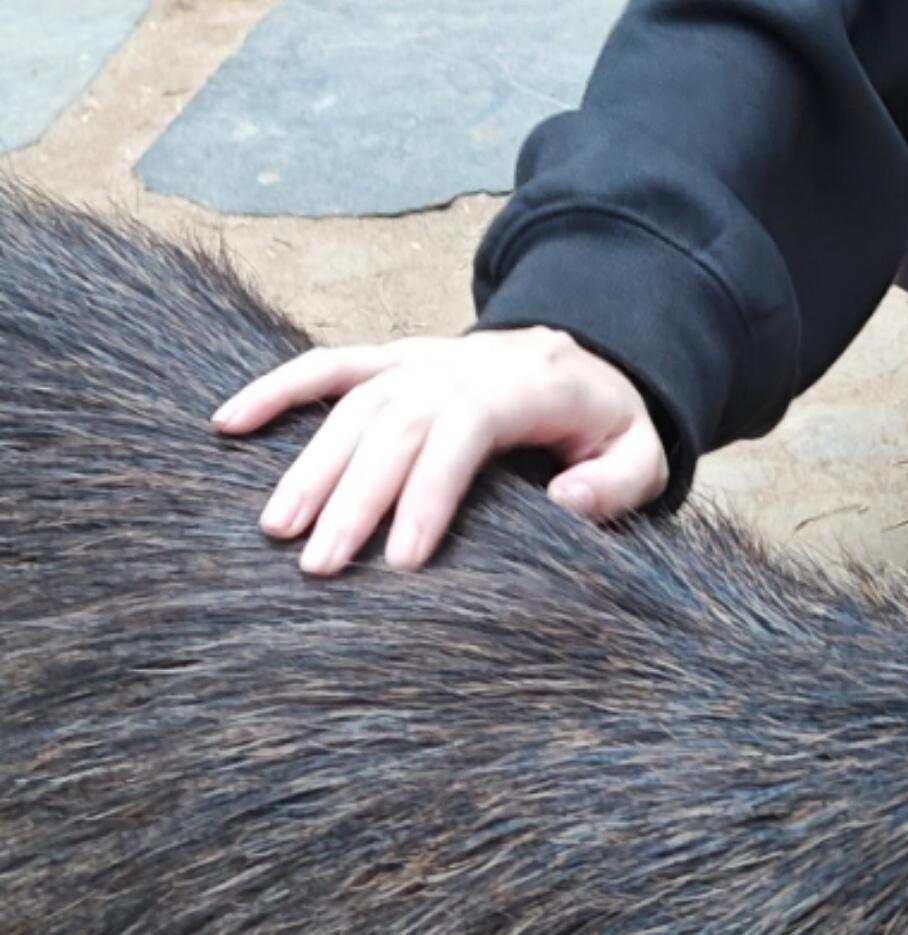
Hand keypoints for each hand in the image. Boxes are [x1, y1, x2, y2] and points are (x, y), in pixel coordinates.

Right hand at [211, 327, 669, 576]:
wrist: (588, 357)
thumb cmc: (611, 423)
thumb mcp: (642, 456)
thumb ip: (614, 484)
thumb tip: (564, 501)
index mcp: (520, 387)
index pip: (461, 438)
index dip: (429, 497)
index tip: (403, 560)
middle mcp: (456, 367)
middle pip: (393, 428)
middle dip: (354, 498)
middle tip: (321, 565)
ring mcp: (417, 360)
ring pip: (350, 406)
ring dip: (309, 466)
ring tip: (276, 529)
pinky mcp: (390, 361)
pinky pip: (325, 369)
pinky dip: (275, 392)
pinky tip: (226, 425)